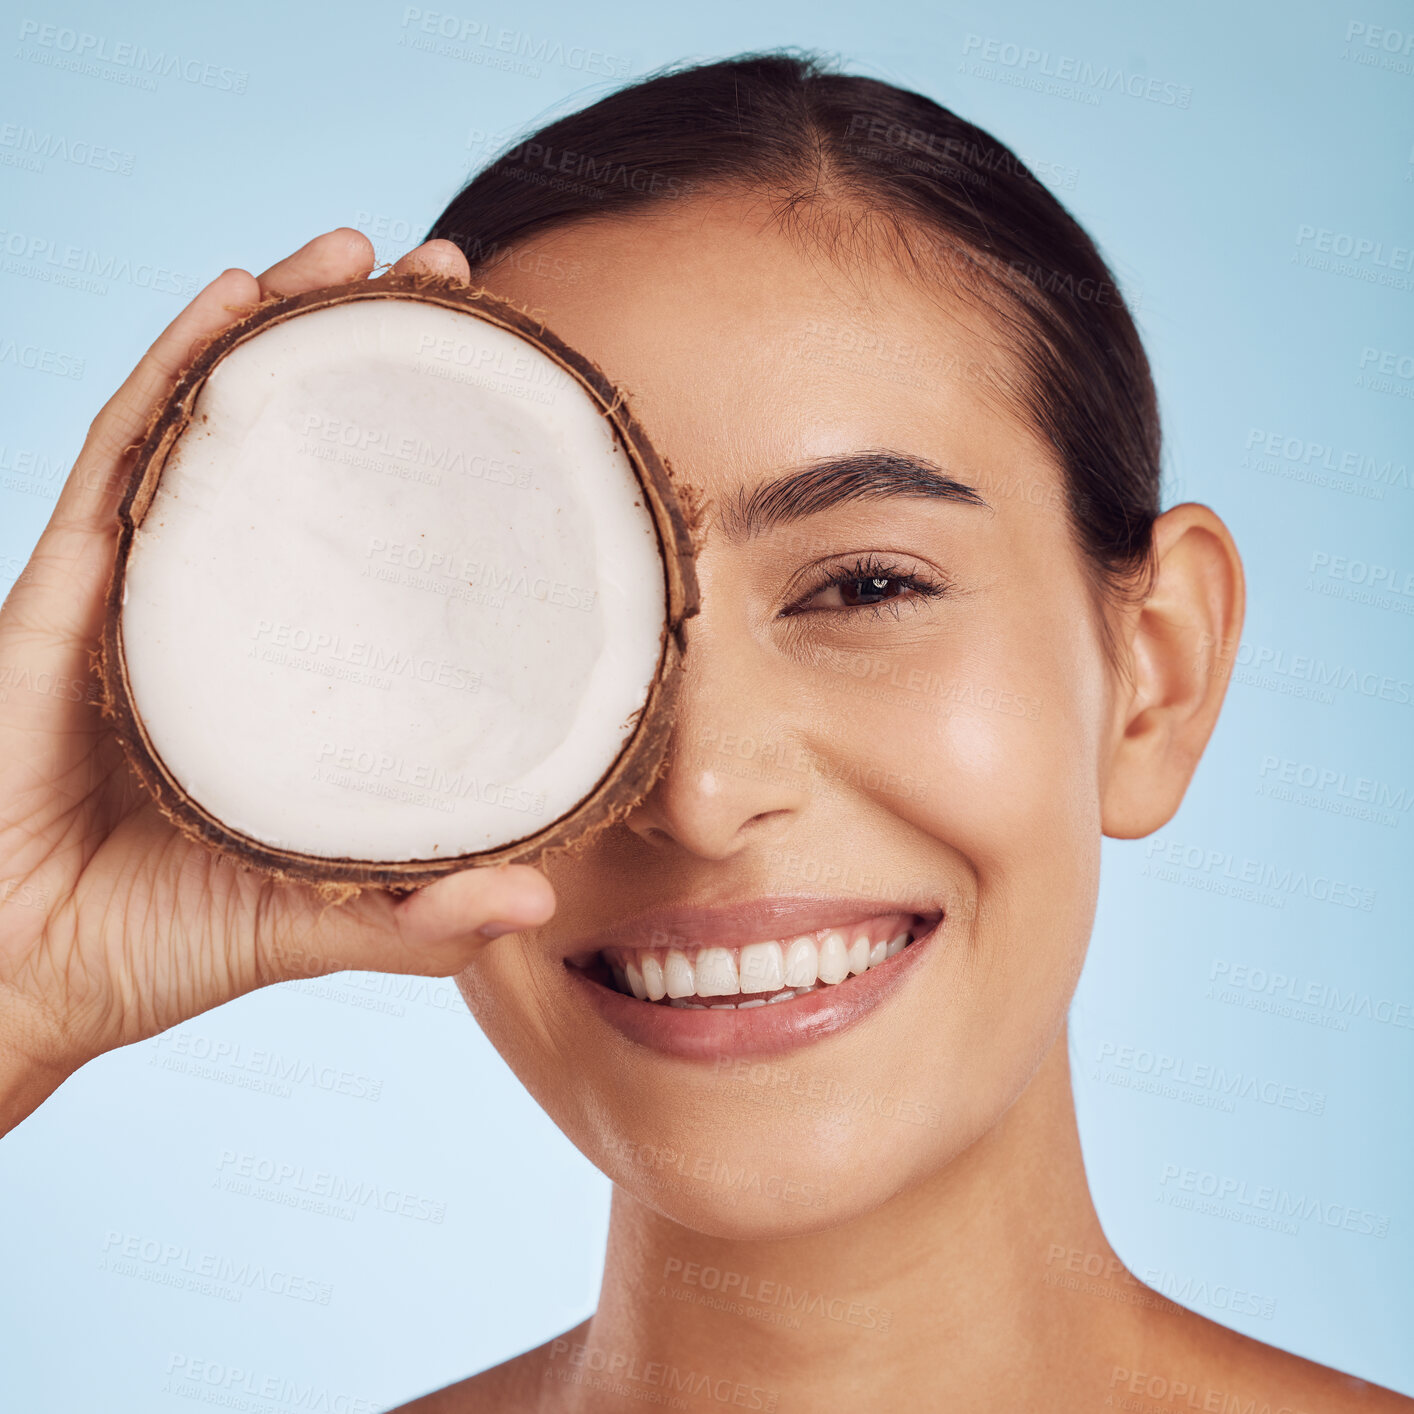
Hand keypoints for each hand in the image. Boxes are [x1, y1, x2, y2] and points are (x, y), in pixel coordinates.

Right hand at [0, 229, 554, 1134]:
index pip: (368, 533)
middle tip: (449, 277)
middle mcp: (219, 613)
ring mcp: (137, 593)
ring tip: (353, 251)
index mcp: (287, 672)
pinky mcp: (61, 594)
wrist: (18, 981)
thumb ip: (417, 912)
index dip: (435, 453)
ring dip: (274, 325)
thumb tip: (543, 897)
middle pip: (299, 453)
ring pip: (210, 428)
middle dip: (364, 351)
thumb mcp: (315, 919)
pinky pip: (120, 459)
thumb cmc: (159, 945)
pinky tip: (229, 301)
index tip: (510, 387)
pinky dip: (173, 371)